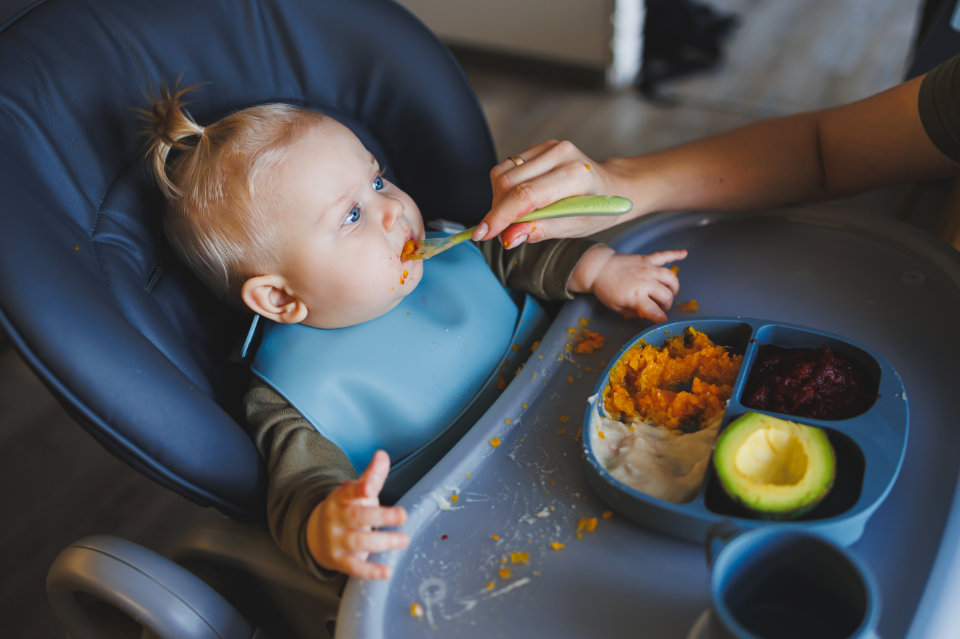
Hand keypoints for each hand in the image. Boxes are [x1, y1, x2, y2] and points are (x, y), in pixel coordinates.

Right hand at [305, 450, 408, 578]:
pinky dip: (371, 571)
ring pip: (358, 541)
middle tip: (403, 515)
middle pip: (357, 516)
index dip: (361, 488)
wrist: (317, 535)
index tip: (372, 487)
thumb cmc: (347, 509)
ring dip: (383, 541)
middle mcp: (337, 518)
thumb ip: (372, 476)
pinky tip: (387, 571)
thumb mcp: (357, 491)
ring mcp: (337, 540)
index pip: (350, 491)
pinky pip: (355, 567)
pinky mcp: (340, 560)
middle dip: (380, 516)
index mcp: (342, 498)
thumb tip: (382, 454)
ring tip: (404, 540)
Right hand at [476, 140, 625, 247]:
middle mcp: (560, 153)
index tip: (482, 234)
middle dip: (497, 211)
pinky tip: (518, 203)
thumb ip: (541, 230)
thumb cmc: (597, 210)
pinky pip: (508, 168)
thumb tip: (508, 237)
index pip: (525, 196)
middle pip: (508, 182)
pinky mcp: (540, 146)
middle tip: (501, 233)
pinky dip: (504, 189)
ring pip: (502, 173)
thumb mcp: (575, 228)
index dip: (500, 217)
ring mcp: (549, 146)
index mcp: (575, 174)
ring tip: (512, 218)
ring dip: (498, 200)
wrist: (613, 187)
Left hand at [570, 248, 687, 321]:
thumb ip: (631, 312)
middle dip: (667, 304)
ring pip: (670, 278)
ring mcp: (648, 269)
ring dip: (674, 287)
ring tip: (670, 292)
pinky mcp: (647, 259)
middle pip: (666, 296)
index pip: (655, 311)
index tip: (664, 322)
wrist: (598, 268)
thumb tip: (644, 315)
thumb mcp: (616, 307)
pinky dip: (675, 254)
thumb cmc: (605, 289)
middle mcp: (645, 283)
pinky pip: (664, 255)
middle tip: (662, 307)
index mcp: (636, 297)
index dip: (661, 319)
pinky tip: (684, 254)